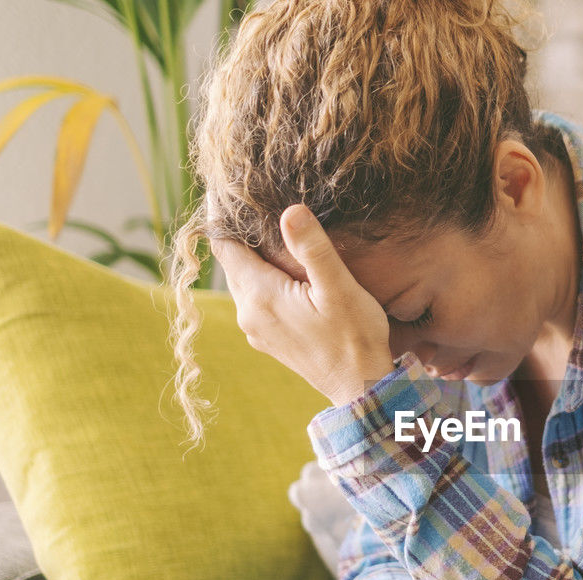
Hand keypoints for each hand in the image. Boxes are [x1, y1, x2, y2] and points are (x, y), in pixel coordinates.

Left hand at [210, 204, 394, 405]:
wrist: (361, 389)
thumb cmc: (356, 339)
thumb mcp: (340, 289)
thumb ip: (313, 249)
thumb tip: (290, 211)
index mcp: (260, 296)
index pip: (223, 244)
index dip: (221, 214)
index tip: (224, 187)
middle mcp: (248, 313)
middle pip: (231, 262)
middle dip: (239, 233)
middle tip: (251, 201)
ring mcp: (256, 330)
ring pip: (244, 280)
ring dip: (253, 258)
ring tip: (271, 231)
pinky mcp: (268, 340)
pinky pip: (255, 300)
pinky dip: (263, 280)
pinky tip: (286, 273)